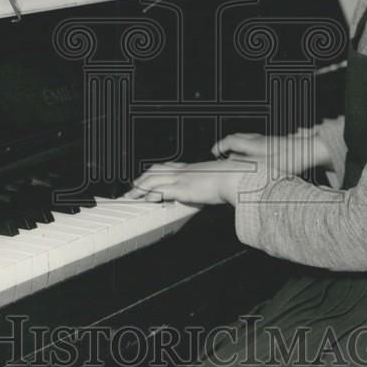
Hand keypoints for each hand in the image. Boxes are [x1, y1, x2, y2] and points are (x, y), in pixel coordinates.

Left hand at [123, 158, 252, 205]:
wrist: (236, 176)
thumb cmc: (232, 178)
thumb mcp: (218, 179)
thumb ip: (211, 183)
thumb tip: (214, 188)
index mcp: (192, 168)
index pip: (168, 167)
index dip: (155, 172)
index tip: (147, 177)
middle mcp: (184, 171)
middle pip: (156, 171)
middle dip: (142, 179)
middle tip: (132, 187)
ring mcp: (183, 179)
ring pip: (154, 180)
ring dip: (140, 188)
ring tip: (131, 196)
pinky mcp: (184, 188)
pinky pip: (162, 190)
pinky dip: (152, 195)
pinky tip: (146, 200)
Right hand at [212, 128, 328, 175]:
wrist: (311, 150)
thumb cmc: (290, 160)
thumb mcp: (267, 166)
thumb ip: (248, 164)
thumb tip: (231, 162)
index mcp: (255, 145)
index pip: (231, 141)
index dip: (220, 146)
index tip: (213, 152)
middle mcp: (259, 140)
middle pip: (238, 137)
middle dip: (226, 144)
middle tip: (219, 152)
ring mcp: (267, 140)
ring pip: (247, 139)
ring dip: (237, 145)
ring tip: (232, 156)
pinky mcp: (274, 143)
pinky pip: (254, 142)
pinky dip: (247, 147)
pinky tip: (251, 157)